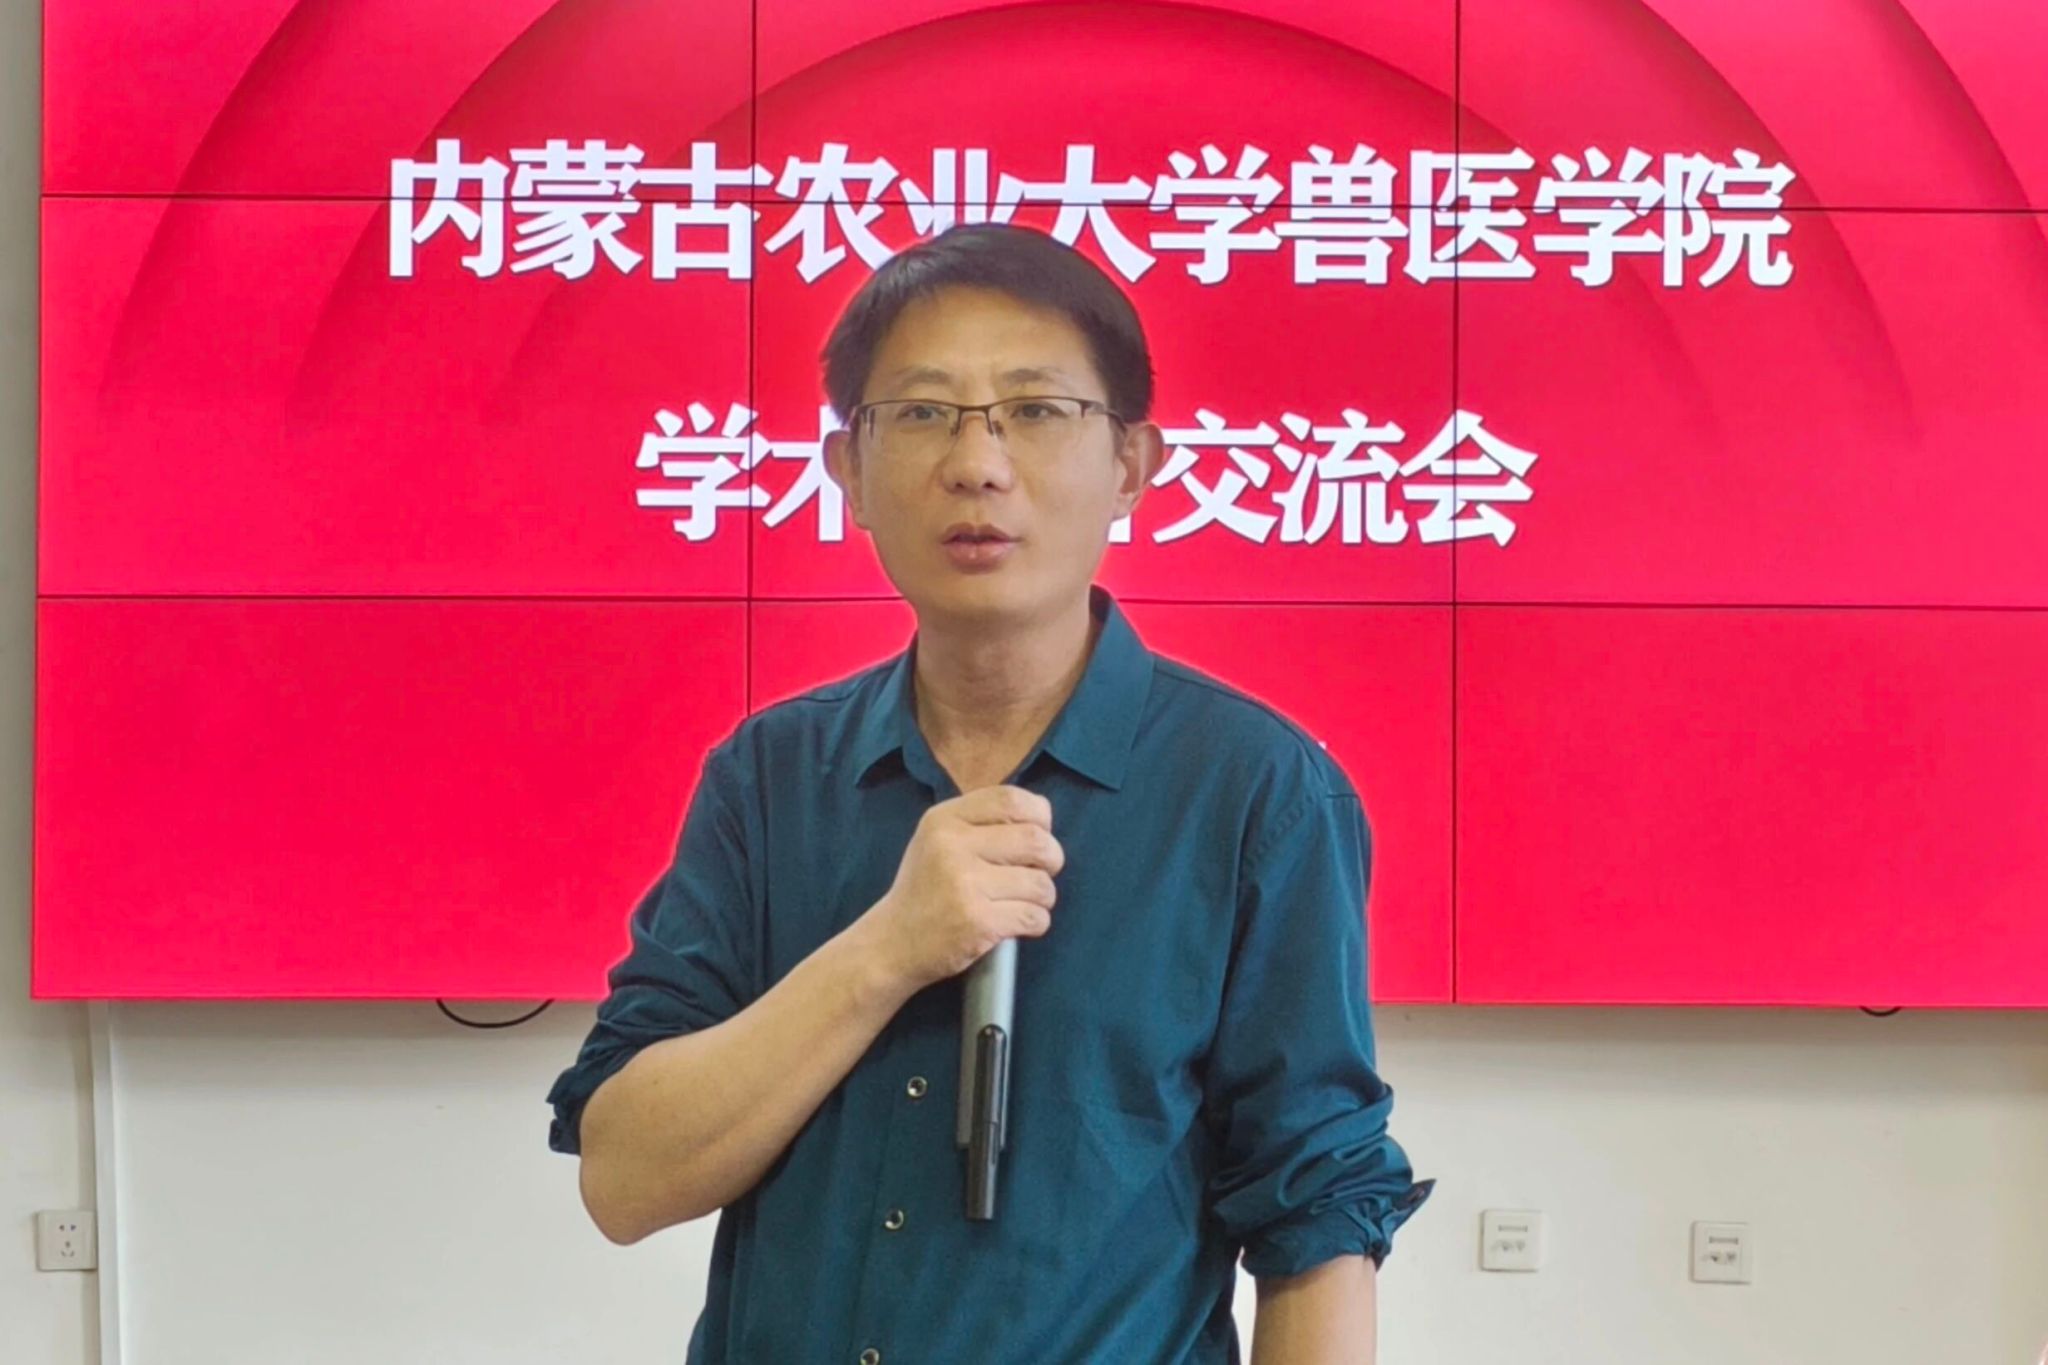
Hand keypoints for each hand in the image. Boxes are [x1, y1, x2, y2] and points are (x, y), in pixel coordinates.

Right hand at [860, 785, 1064, 992]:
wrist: (892, 944)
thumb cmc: (925, 889)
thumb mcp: (938, 840)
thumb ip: (981, 822)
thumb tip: (1042, 811)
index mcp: (944, 819)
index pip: (1011, 799)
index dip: (1039, 816)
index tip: (1038, 834)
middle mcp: (952, 845)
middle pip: (1035, 840)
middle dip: (1052, 859)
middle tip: (1041, 873)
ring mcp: (964, 884)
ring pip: (1040, 883)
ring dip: (1044, 897)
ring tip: (1026, 903)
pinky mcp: (977, 921)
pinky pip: (1034, 917)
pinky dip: (1037, 923)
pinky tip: (1019, 924)